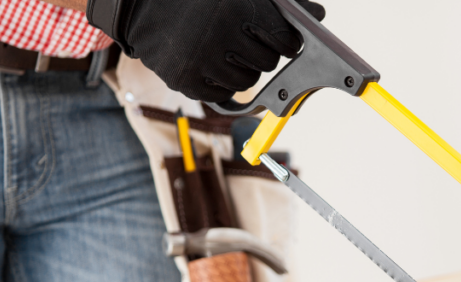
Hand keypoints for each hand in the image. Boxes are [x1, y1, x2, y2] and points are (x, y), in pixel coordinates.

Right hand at [87, 0, 324, 100]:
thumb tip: (318, 16)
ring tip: (224, 48)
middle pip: (268, 63)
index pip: (286, 43)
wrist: (142, 4)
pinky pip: (222, 93)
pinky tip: (208, 61)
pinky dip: (220, 81)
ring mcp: (201, 61)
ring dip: (242, 68)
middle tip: (245, 40)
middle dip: (263, 53)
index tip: (280, 39)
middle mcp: (220, 36)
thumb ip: (281, 5)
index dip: (286, 42)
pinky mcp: (185, 80)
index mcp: (237, 9)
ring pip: (247, 81)